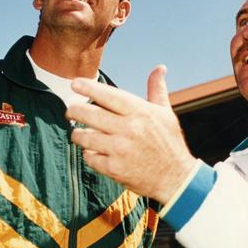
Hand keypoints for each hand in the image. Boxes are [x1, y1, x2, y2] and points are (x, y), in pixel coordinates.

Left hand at [66, 65, 197, 203]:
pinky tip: (92, 151)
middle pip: (90, 114)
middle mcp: (129, 129)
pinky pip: (89, 157)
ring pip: (85, 136)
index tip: (75, 84)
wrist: (176, 179)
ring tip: (78, 133)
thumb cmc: (169, 143)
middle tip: (70, 110)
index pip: (108, 95)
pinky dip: (88, 154)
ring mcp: (120, 150)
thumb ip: (157, 89)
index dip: (88, 88)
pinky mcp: (114, 169)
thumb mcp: (166, 113)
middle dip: (74, 110)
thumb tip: (160, 68)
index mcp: (140, 112)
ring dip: (77, 134)